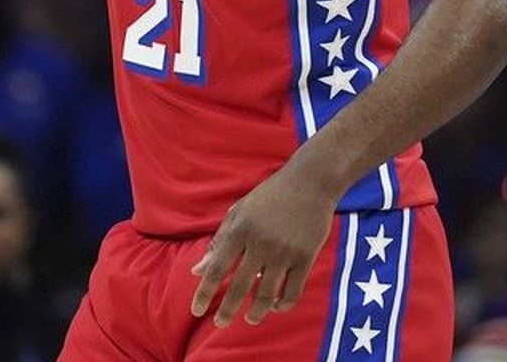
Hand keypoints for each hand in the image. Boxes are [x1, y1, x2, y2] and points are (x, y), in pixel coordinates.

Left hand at [189, 163, 336, 326]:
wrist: (310, 182)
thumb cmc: (270, 196)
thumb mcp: (239, 211)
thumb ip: (219, 241)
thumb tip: (198, 270)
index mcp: (240, 229)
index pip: (217, 268)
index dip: (204, 292)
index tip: (195, 310)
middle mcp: (260, 243)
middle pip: (239, 287)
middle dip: (227, 310)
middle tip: (220, 323)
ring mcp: (285, 252)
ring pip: (267, 295)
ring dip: (256, 312)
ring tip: (250, 318)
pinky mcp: (306, 257)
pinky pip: (292, 291)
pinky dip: (282, 304)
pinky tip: (274, 307)